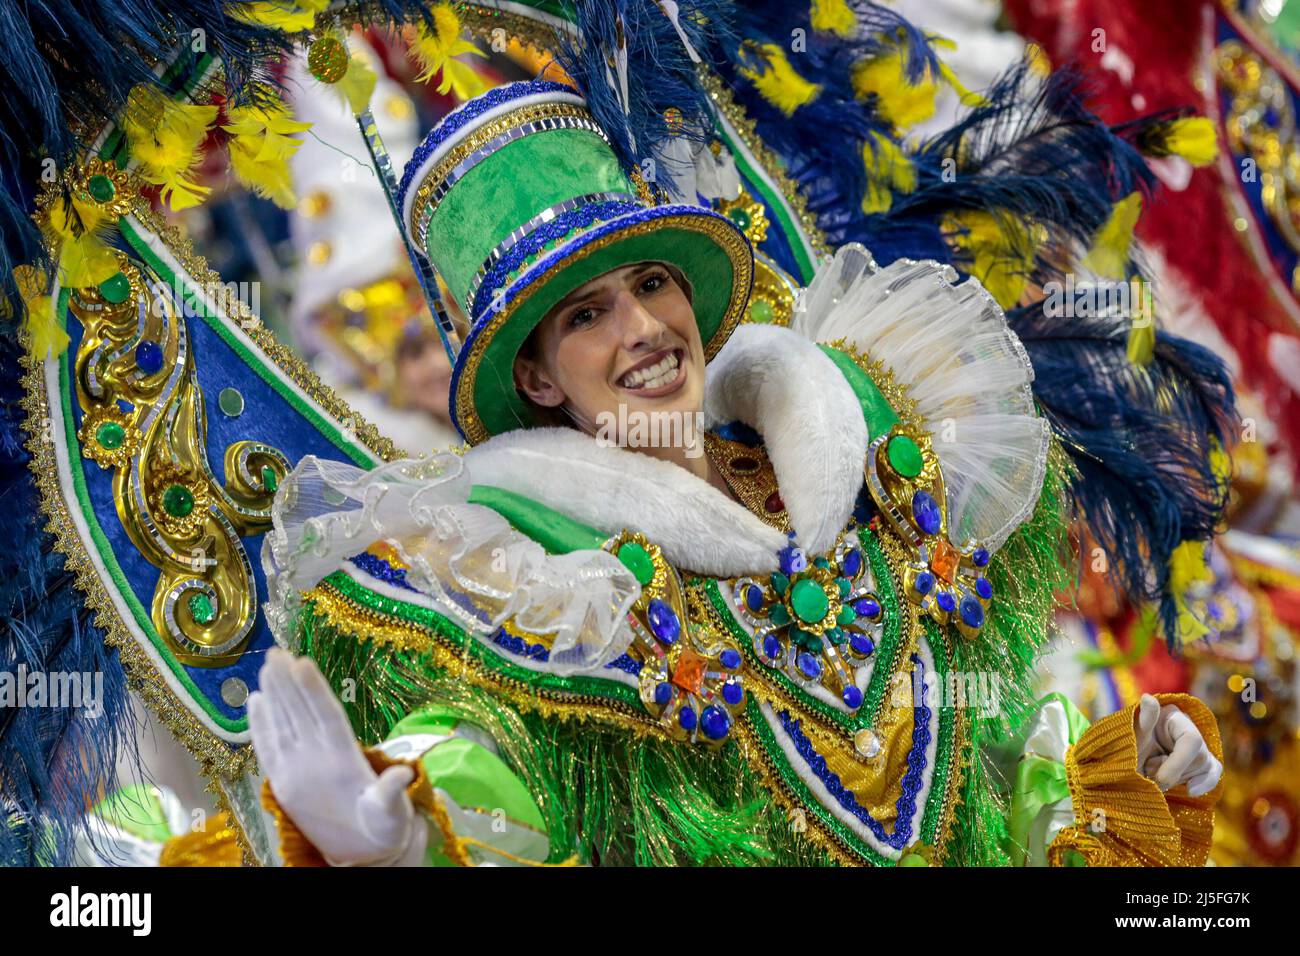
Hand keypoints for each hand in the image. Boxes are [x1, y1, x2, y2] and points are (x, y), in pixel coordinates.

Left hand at [248, 648, 426, 865]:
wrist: (358, 860)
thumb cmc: (382, 829)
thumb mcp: (392, 813)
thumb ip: (392, 792)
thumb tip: (403, 774)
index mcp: (342, 763)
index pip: (325, 717)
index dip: (312, 689)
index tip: (301, 662)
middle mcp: (313, 764)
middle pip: (297, 713)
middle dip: (285, 681)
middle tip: (276, 651)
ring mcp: (293, 773)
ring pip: (280, 725)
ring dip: (272, 694)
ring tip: (266, 664)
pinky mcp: (281, 784)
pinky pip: (266, 748)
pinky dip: (258, 723)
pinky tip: (255, 701)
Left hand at [1134, 694, 1222, 796]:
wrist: (1127, 762)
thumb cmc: (1129, 745)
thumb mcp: (1132, 735)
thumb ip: (1144, 721)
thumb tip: (1147, 697)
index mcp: (1174, 717)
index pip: (1191, 741)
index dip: (1178, 762)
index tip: (1161, 778)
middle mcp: (1190, 730)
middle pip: (1199, 758)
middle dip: (1174, 773)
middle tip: (1149, 774)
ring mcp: (1199, 748)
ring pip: (1203, 769)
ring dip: (1177, 779)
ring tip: (1154, 773)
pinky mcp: (1203, 764)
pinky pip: (1212, 774)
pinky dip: (1204, 784)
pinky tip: (1190, 791)